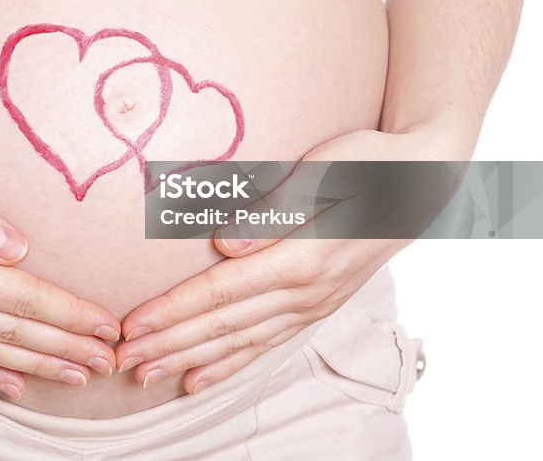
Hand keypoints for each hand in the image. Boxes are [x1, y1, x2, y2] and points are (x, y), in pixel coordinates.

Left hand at [114, 125, 464, 394]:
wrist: (420, 180)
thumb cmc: (367, 164)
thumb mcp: (323, 172)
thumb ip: (272, 210)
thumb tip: (224, 244)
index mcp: (302, 257)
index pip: (222, 292)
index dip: (173, 311)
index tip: (132, 325)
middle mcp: (306, 292)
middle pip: (223, 325)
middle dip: (169, 345)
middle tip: (121, 361)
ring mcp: (312, 305)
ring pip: (240, 342)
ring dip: (190, 360)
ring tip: (147, 376)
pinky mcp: (315, 306)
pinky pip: (265, 344)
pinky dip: (230, 365)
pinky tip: (199, 379)